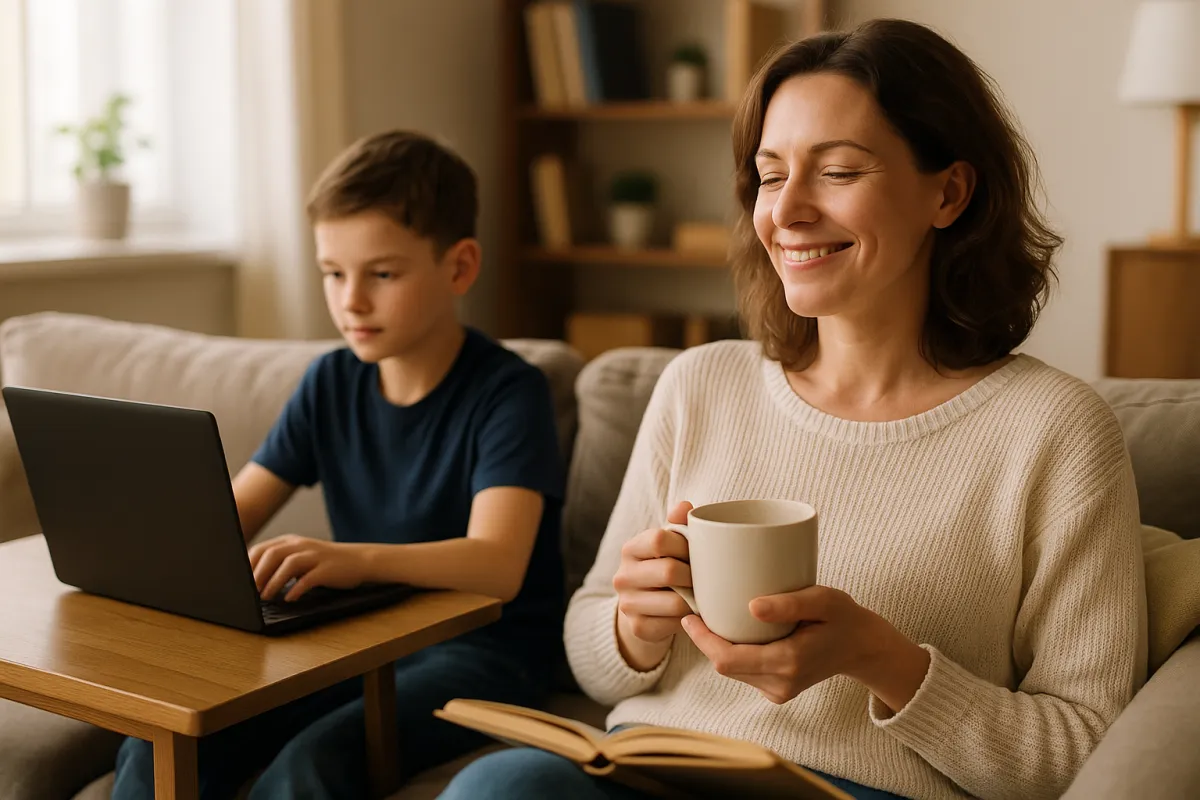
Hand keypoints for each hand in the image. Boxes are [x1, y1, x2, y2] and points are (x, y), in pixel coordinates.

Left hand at [248, 535, 370, 600]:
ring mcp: (315, 556)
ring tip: (266, 597)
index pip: (262, 549)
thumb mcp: (300, 558)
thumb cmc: (324, 563)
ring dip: (274, 582)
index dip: (249, 565)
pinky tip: (290, 598)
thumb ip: (280, 563)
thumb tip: (253, 580)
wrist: (358, 560)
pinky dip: (297, 589)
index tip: (240, 582)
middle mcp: (301, 545)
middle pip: (272, 554)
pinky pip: (309, 578)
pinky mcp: (327, 569)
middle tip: (250, 591)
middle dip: (258, 574)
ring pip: (289, 564)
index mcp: (291, 542)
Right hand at [613, 501, 693, 667]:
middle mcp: (623, 576)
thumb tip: (684, 507)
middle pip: (670, 571)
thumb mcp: (672, 544)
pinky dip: (689, 619)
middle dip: (695, 575)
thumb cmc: (667, 566)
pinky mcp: (638, 627)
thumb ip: (679, 523)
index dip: (685, 545)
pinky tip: (693, 612)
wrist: (646, 607)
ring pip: (676, 603)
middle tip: (708, 577)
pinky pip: (675, 624)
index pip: (659, 539)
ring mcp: (628, 604)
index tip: (698, 552)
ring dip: (695, 600)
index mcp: (631, 549)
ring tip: (703, 595)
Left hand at [682, 586, 929, 710]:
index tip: (689, 616)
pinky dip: (735, 652)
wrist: (864, 648)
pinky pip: (745, 672)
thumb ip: (789, 604)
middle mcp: (781, 683)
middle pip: (726, 666)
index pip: (728, 659)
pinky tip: (734, 631)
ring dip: (719, 647)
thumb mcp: (824, 600)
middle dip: (706, 641)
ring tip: (710, 616)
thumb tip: (751, 606)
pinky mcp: (778, 690)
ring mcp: (779, 691)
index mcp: (789, 662)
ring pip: (734, 670)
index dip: (703, 640)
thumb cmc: (844, 617)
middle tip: (695, 610)